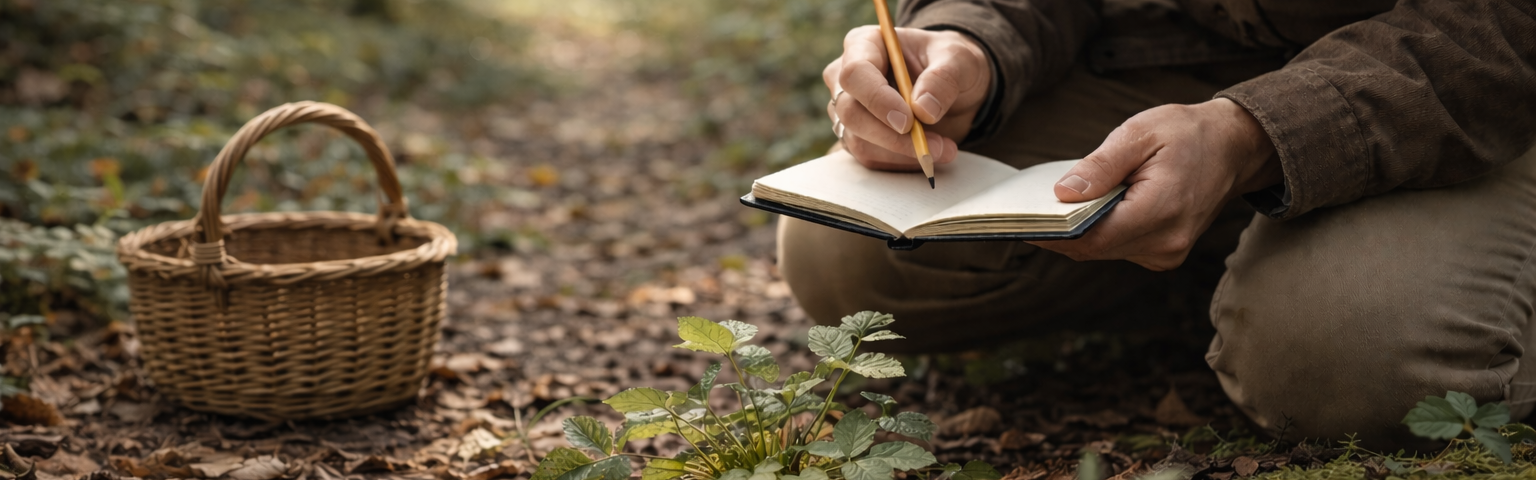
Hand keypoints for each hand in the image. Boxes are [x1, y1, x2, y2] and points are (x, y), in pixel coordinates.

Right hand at [823, 26, 990, 169]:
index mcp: (864, 45)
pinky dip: (901, 162)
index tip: (908, 121)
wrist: (955, 90)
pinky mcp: (857, 138)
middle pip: (850, 112)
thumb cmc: (950, 64)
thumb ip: (944, 78)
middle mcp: (846, 78)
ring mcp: (848, 110)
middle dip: (891, 136)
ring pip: (859, 141)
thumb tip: (923, 110)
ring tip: (943, 149)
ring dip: (902, 153)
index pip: (855, 73)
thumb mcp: (960, 60)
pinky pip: (870, 158)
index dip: (877, 99)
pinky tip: (929, 153)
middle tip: (932, 145)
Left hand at [1030, 98, 1281, 270]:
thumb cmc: (1187, 134)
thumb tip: (1063, 193)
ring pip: (1102, 250)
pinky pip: (1117, 248)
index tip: (1020, 220)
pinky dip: (1096, 231)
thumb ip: (1100, 166)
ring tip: (1051, 206)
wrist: (1233, 147)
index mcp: (1162, 211)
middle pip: (1093, 248)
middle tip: (1025, 210)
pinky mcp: (1162, 253)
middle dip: (1058, 231)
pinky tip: (1083, 210)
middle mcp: (1166, 242)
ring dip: (1076, 232)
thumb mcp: (1139, 134)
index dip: (1052, 233)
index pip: (1093, 237)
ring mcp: (1166, 253)